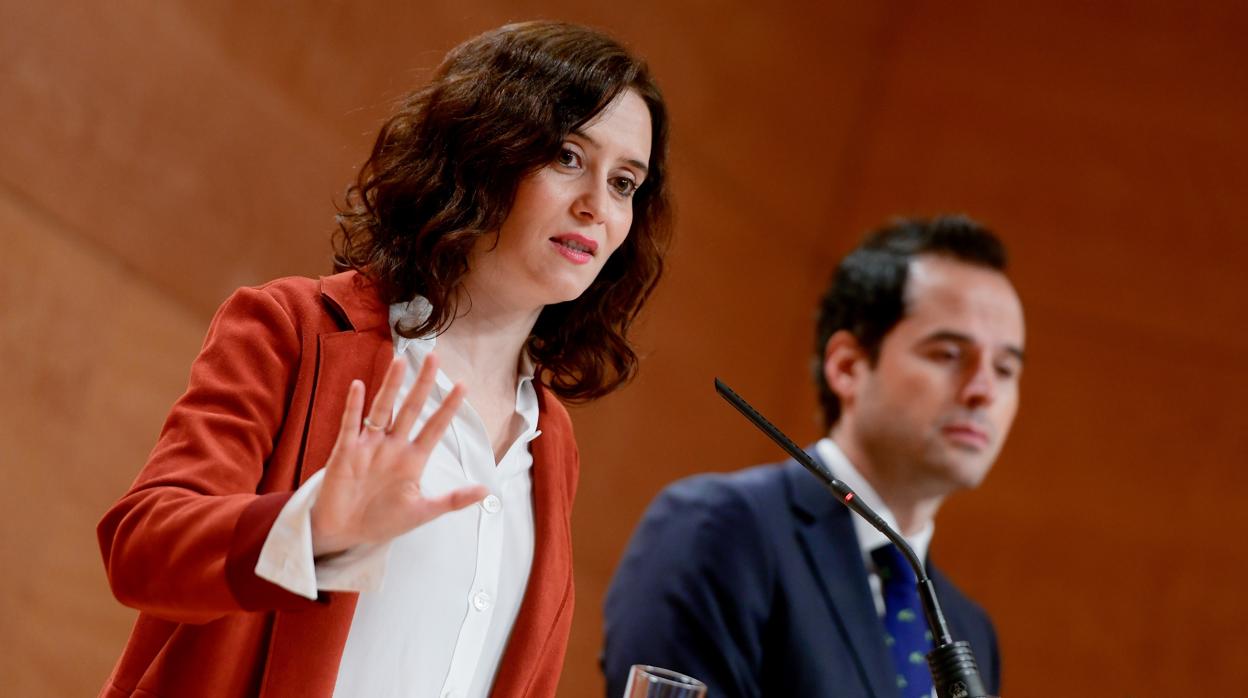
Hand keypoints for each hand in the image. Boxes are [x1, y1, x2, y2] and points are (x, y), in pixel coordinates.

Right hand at [310, 354, 487, 556]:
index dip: (448, 407)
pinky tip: (358, 386)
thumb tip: (486, 491)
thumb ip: (453, 500)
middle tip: (434, 358)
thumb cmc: (382, 521)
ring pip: (382, 410)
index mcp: (412, 459)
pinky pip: (350, 425)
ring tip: (400, 361)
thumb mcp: (422, 512)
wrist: (344, 533)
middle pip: (410, 409)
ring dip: (390, 387)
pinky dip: (354, 406)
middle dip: (423, 384)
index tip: (463, 385)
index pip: (434, 427)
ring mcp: (369, 447)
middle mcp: (392, 446)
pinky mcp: (346, 453)